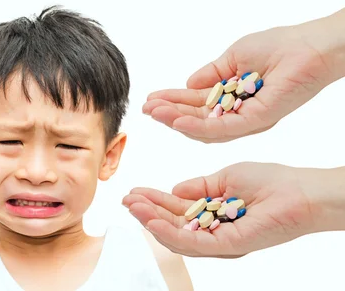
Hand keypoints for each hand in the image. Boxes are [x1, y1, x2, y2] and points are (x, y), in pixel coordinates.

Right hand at [122, 162, 319, 257]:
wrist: (299, 192)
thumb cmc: (269, 183)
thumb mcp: (224, 179)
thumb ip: (198, 188)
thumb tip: (173, 190)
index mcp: (212, 215)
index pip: (176, 210)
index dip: (154, 201)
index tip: (134, 191)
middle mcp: (213, 231)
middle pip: (172, 225)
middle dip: (147, 211)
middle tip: (126, 199)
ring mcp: (220, 240)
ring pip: (178, 236)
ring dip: (152, 221)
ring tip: (132, 206)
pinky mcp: (229, 246)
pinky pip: (193, 243)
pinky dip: (170, 232)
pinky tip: (152, 219)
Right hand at [142, 24, 332, 142]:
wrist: (311, 46)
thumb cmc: (279, 46)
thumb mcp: (234, 57)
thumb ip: (211, 73)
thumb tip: (187, 85)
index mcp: (232, 97)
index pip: (197, 103)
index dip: (173, 102)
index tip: (150, 100)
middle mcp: (238, 112)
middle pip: (197, 119)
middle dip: (169, 114)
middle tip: (146, 109)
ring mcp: (248, 119)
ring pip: (205, 128)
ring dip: (177, 121)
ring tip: (155, 113)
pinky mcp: (258, 121)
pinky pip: (223, 129)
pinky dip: (198, 126)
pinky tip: (177, 120)